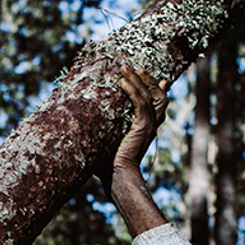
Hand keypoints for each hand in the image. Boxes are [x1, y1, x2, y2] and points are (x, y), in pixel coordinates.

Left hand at [109, 67, 167, 235]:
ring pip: (149, 95)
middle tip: (137, 67)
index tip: (159, 79)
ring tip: (126, 68)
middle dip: (147, 80)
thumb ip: (105, 132)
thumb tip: (84, 128)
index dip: (158, 90)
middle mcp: (151, 126)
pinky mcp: (143, 127)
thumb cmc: (108, 165)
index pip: (159, 106)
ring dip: (138, 80)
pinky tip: (123, 82)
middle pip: (158, 97)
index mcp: (146, 130)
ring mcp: (149, 126)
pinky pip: (141, 103)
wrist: (117, 177)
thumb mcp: (107, 142)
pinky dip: (133, 90)